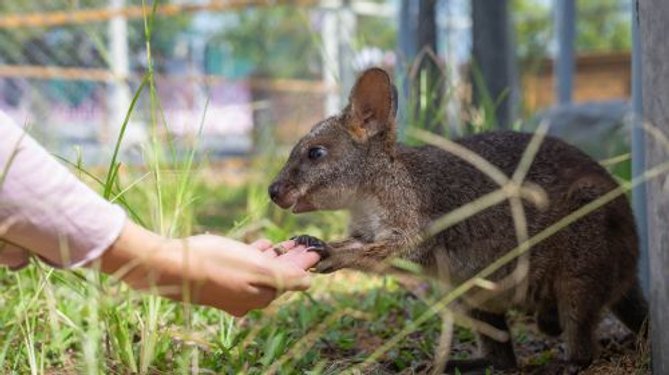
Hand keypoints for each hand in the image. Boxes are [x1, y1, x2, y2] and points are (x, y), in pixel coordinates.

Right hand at [97, 221, 320, 315]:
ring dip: (276, 256)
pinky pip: (244, 268)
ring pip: (262, 271)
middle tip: (304, 243)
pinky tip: (260, 245)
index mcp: (261, 296)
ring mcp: (232, 291)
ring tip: (287, 242)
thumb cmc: (216, 263)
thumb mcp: (257, 268)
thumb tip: (308, 281)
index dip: (304, 263)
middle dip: (292, 259)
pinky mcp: (218, 280)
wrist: (171, 266)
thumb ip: (286, 276)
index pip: (292, 279)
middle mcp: (248, 298)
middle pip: (278, 276)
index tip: (315, 248)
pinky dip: (256, 256)